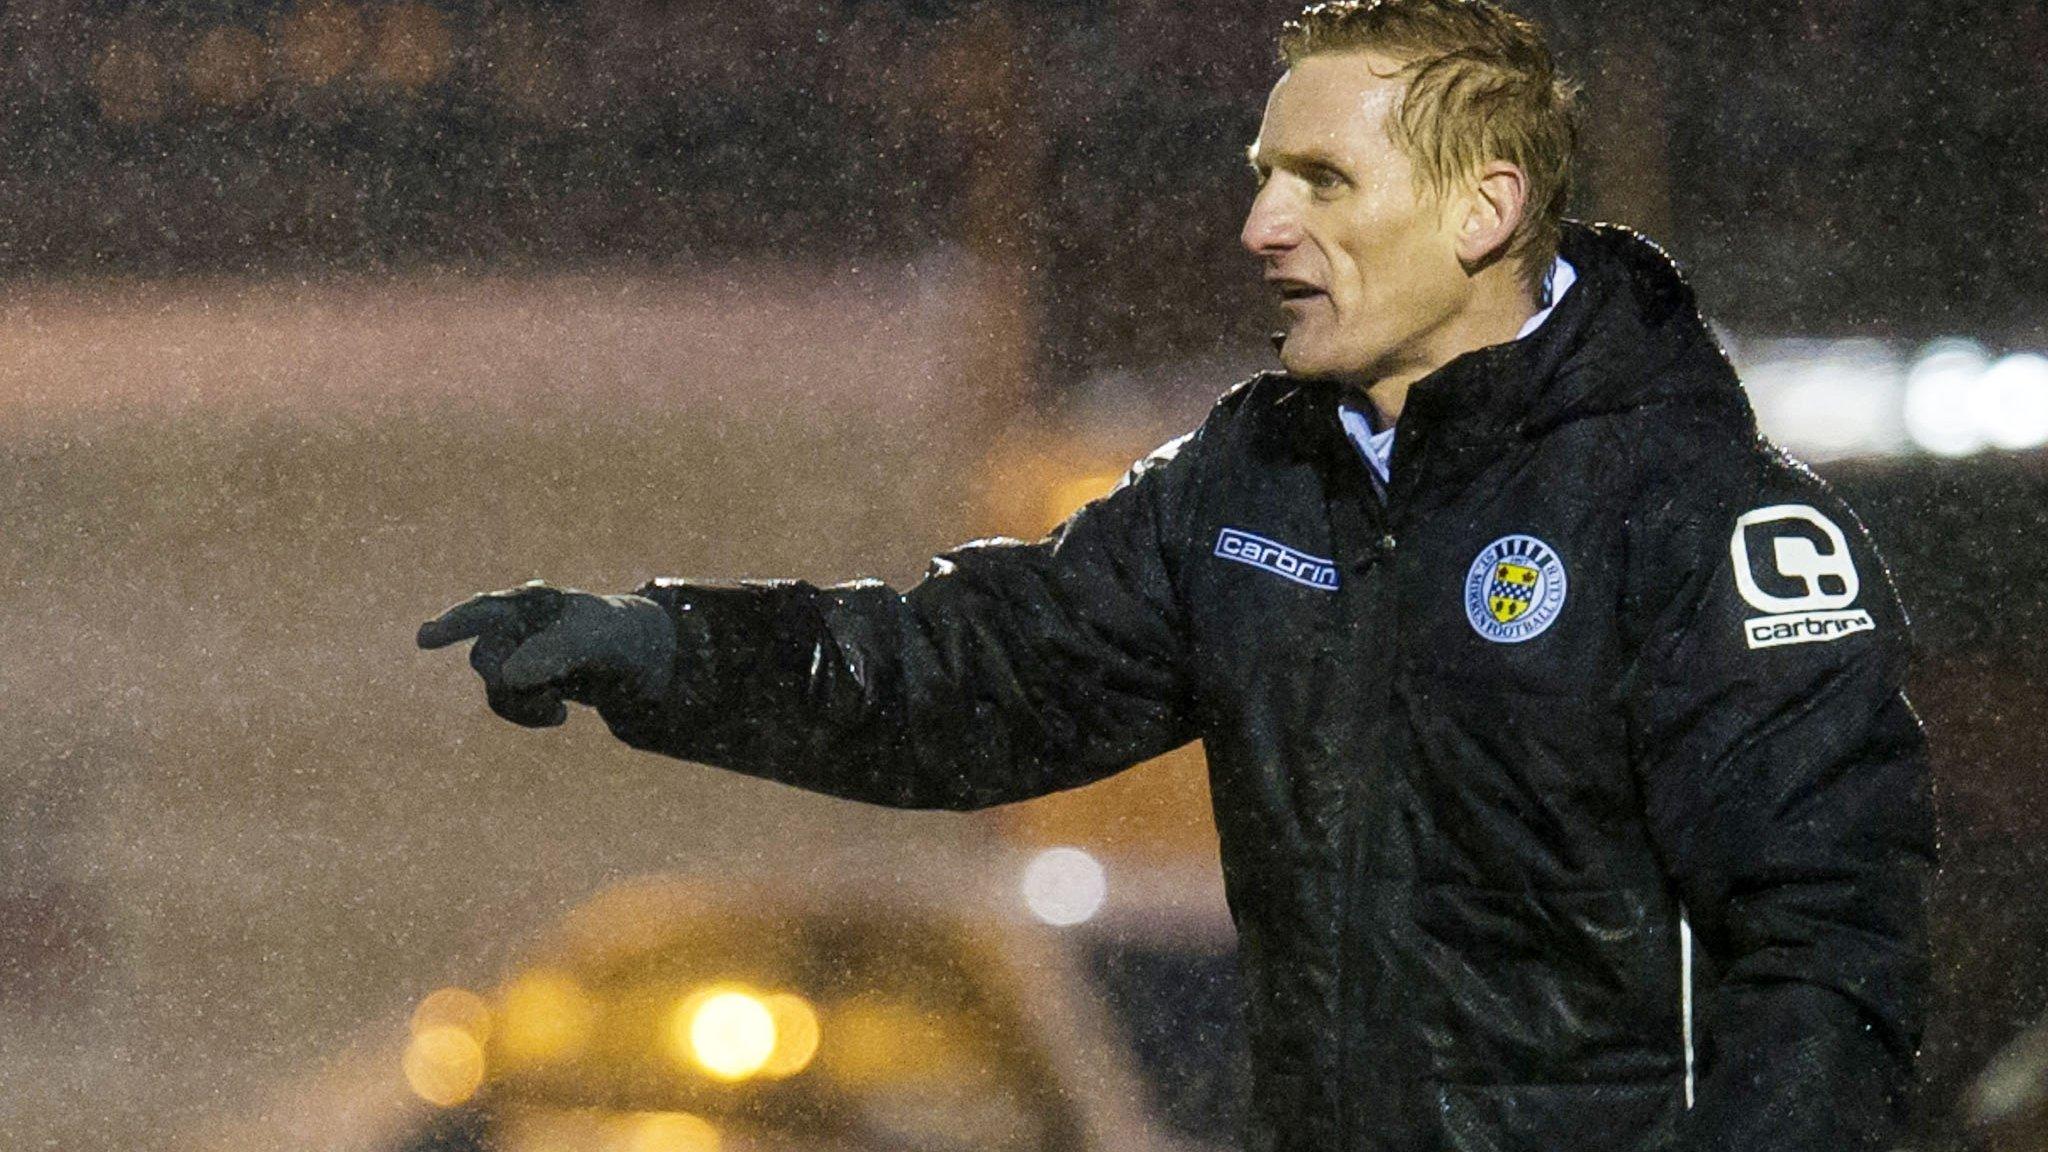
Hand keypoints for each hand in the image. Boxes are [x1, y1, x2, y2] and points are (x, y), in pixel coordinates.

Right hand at [417, 580, 675, 727]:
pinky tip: (560, 716)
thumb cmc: (612, 637)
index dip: (454, 624)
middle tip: (553, 700)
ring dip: (524, 705)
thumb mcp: (594, 642)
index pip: (486, 611)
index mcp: (531, 601)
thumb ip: (554, 653)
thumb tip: (507, 678)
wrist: (634, 657)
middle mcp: (513, 622)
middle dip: (513, 684)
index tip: (425, 638)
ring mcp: (512, 648)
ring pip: (494, 685)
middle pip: (487, 658)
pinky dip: (528, 714)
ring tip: (560, 711)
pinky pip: (504, 700)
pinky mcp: (517, 675)